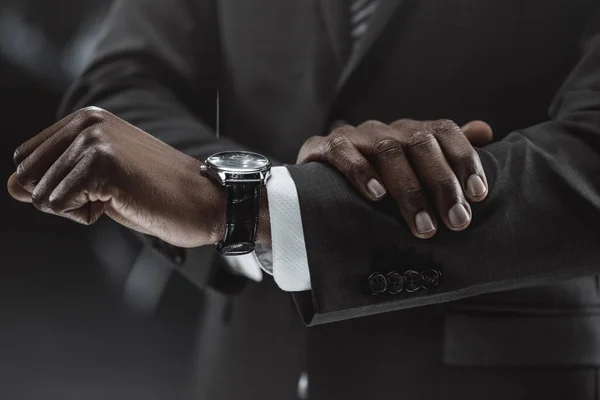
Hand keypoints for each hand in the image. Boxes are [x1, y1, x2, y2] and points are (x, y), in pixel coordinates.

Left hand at [7, 107, 224, 247]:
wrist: (205, 202)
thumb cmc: (158, 194)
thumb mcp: (101, 180)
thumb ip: (56, 176)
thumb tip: (12, 186)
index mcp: (87, 119)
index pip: (27, 159)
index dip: (55, 186)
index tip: (100, 186)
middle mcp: (88, 122)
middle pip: (27, 177)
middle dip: (61, 198)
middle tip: (110, 193)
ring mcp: (94, 141)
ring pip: (41, 196)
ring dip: (78, 208)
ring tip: (122, 196)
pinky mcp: (101, 165)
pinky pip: (60, 207)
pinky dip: (88, 216)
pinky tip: (124, 202)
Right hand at [297, 119, 492, 238]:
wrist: (316, 178)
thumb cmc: (374, 178)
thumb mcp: (411, 165)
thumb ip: (446, 151)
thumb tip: (485, 131)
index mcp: (410, 132)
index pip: (444, 131)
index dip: (464, 158)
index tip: (478, 194)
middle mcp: (386, 129)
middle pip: (420, 144)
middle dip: (442, 184)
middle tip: (456, 221)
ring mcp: (355, 137)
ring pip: (388, 152)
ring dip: (409, 190)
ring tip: (424, 226)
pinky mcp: (323, 148)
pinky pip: (343, 153)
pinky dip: (361, 172)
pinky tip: (376, 196)